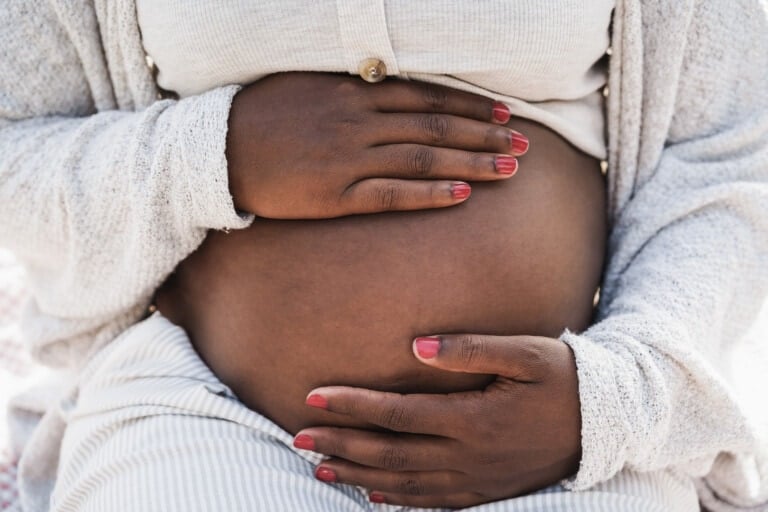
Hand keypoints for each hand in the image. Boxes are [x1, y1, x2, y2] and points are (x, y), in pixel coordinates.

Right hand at [226, 72, 528, 217]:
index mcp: (355, 93)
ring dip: (472, 161)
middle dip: (486, 134)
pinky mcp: (337, 195)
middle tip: (525, 144)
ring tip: (510, 168)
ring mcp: (350, 159)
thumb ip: (353, 88)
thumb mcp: (309, 85)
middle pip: (437, 126)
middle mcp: (360, 122)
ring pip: (425, 158)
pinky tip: (462, 194)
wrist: (218, 150)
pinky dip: (430, 192)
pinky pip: (393, 195)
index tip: (506, 113)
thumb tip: (389, 86)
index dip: (471, 106)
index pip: (429, 97)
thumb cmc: (263, 114)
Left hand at [294, 334, 581, 507]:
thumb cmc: (563, 377)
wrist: (606, 423)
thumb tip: (416, 347)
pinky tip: (370, 493)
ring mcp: (476, 479)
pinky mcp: (485, 491)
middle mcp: (468, 455)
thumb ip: (470, 349)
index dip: (352, 405)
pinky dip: (395, 500)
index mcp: (474, 418)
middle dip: (341, 443)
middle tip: (297, 436)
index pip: (397, 413)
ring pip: (403, 483)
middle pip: (390, 453)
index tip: (314, 396)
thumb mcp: (525, 352)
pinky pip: (431, 502)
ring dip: (358, 474)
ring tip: (318, 465)